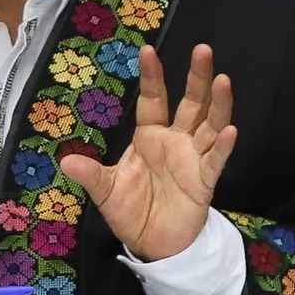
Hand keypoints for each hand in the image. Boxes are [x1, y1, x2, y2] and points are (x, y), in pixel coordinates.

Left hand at [59, 43, 236, 260]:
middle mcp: (174, 141)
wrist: (154, 244)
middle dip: (197, 77)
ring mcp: (193, 158)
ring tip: (223, 80)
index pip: (152, 100)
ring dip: (218, 104)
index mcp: (149, 136)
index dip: (152, 77)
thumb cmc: (131, 211)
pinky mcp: (205, 181)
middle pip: (190, 103)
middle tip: (203, 50)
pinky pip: (216, 160)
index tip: (148, 50)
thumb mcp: (106, 191)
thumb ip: (90, 175)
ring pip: (210, 125)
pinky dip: (224, 146)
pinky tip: (230, 130)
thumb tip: (64, 161)